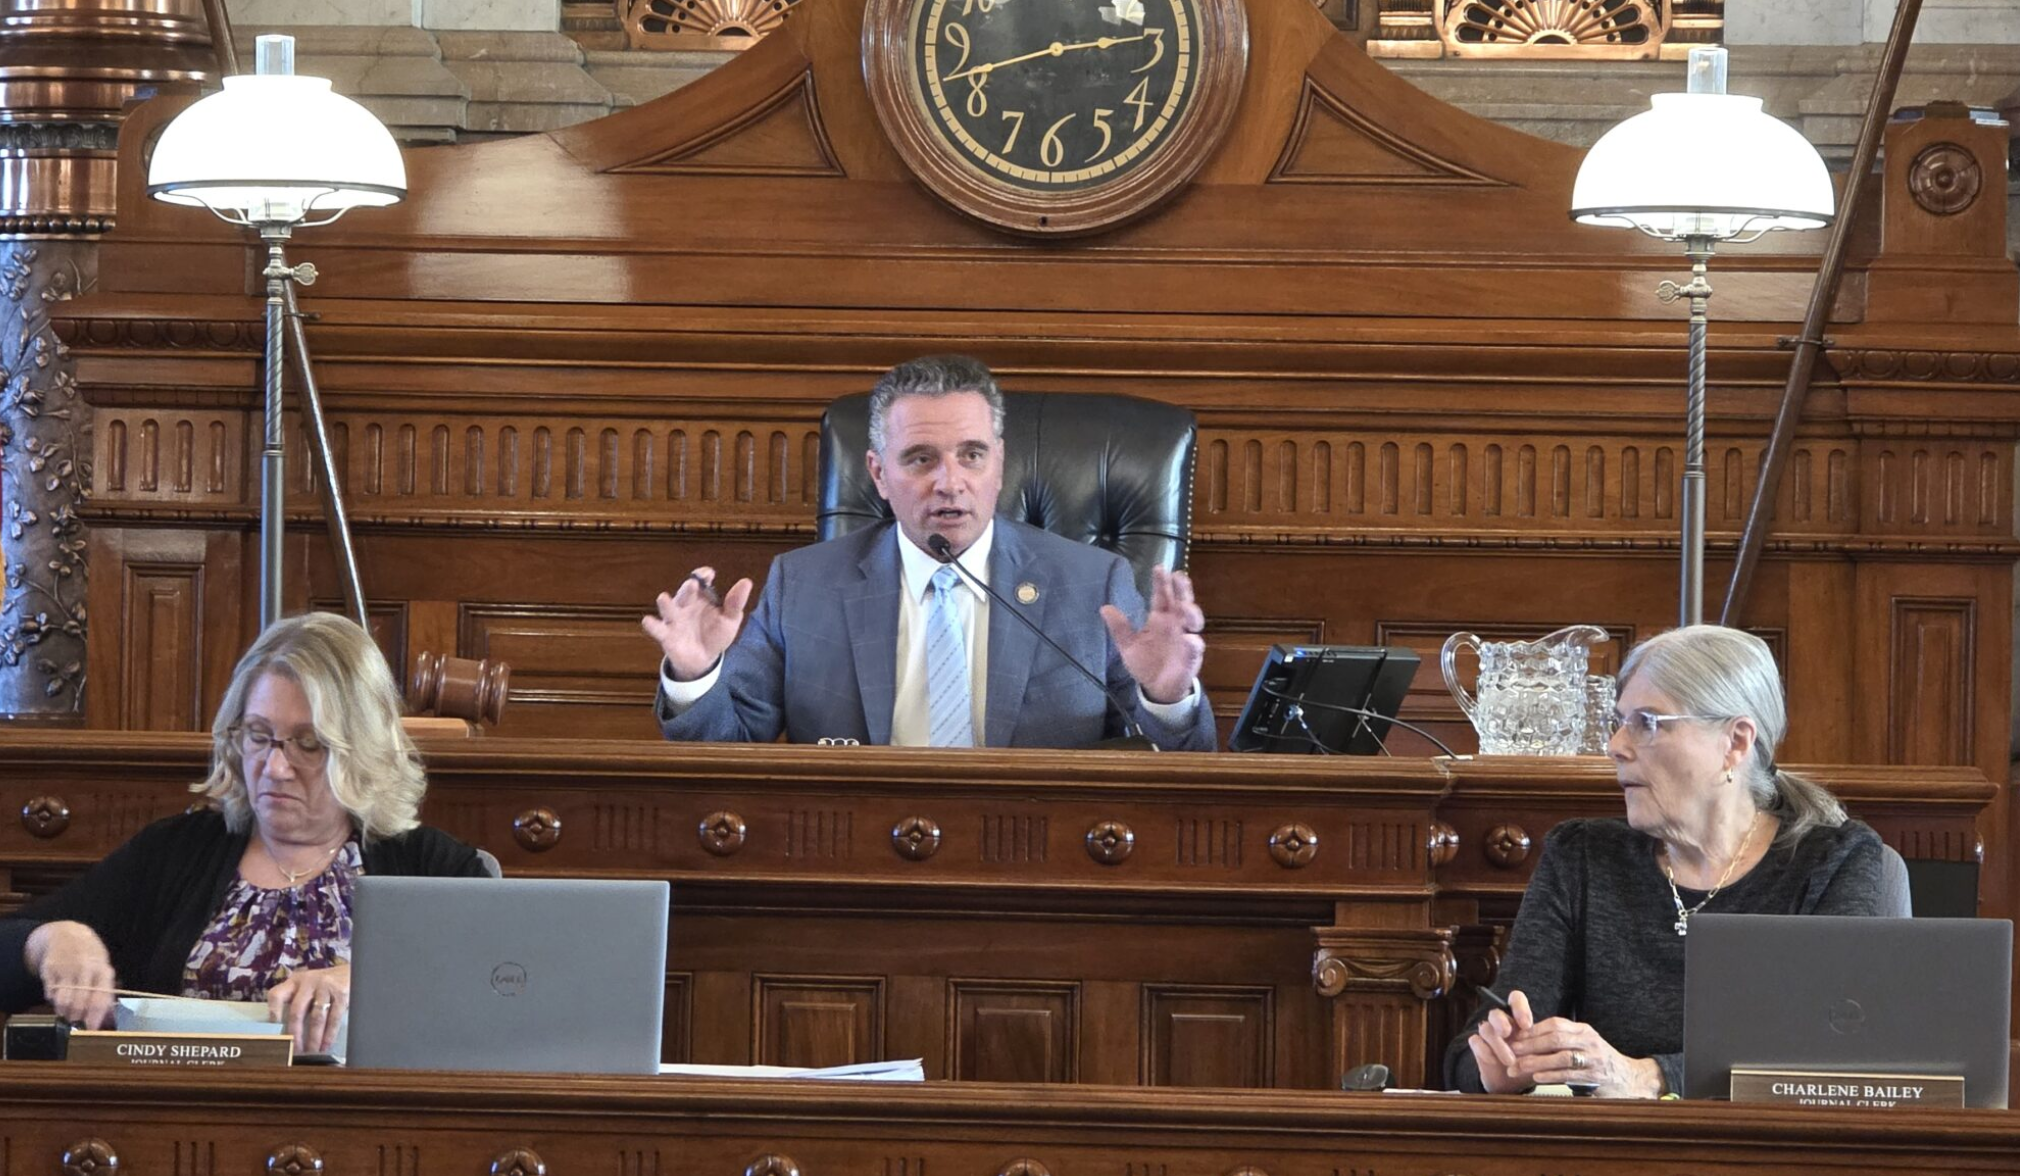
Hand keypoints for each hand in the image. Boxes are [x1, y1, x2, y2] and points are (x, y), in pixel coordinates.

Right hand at [24, 921, 114, 1028]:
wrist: (68, 935)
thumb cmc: (90, 958)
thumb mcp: (102, 970)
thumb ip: (104, 993)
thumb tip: (107, 1020)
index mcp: (103, 971)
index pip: (99, 1000)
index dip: (94, 1018)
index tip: (90, 1031)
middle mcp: (86, 970)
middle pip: (79, 1004)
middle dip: (77, 1018)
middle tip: (75, 1024)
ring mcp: (67, 969)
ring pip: (62, 1001)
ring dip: (63, 1011)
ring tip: (66, 1011)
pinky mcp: (50, 969)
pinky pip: (50, 993)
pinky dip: (53, 999)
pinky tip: (58, 994)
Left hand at [268, 963, 349, 1054]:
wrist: (350, 972)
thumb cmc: (324, 984)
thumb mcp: (306, 987)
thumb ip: (294, 1001)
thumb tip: (283, 1031)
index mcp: (295, 982)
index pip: (277, 995)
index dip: (273, 1013)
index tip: (273, 1031)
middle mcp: (309, 982)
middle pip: (297, 1010)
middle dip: (295, 1034)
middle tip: (295, 1050)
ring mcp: (326, 987)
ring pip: (317, 1017)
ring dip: (314, 1038)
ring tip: (311, 1051)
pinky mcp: (342, 994)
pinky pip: (334, 1018)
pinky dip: (329, 1034)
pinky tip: (326, 1044)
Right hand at [641, 567, 753, 681]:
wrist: (704, 659)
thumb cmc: (715, 634)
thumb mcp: (729, 620)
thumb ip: (735, 603)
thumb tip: (747, 581)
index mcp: (701, 597)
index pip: (700, 580)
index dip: (702, 574)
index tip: (708, 574)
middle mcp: (685, 604)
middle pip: (684, 592)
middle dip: (687, 588)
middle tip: (693, 584)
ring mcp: (674, 619)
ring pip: (667, 607)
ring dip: (665, 603)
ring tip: (663, 598)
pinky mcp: (666, 635)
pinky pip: (657, 628)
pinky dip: (651, 625)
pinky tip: (648, 621)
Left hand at [1100, 566, 1204, 704]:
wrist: (1157, 688)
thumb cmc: (1146, 662)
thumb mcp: (1128, 645)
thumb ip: (1119, 628)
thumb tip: (1104, 608)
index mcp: (1161, 619)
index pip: (1162, 596)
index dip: (1162, 582)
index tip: (1159, 568)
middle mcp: (1176, 624)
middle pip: (1182, 601)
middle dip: (1182, 589)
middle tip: (1179, 576)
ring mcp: (1186, 638)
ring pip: (1194, 620)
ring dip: (1191, 612)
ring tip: (1183, 608)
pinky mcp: (1192, 656)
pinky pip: (1196, 647)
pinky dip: (1193, 642)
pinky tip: (1189, 639)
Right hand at [1465, 987, 1536, 1093]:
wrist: (1513, 1083)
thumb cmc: (1528, 1063)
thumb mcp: (1540, 1054)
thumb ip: (1541, 1046)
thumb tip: (1547, 1043)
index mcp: (1517, 1019)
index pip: (1515, 999)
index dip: (1519, 1007)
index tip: (1527, 1025)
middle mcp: (1501, 1023)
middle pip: (1495, 1013)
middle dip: (1501, 1022)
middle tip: (1507, 1033)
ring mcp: (1488, 1034)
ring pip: (1486, 1028)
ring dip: (1498, 1044)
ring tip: (1510, 1061)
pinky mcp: (1478, 1046)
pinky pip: (1475, 1041)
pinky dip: (1484, 1050)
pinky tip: (1494, 1061)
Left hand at [1502, 1011, 1663, 1097]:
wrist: (1630, 1079)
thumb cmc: (1599, 1061)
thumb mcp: (1583, 1044)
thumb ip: (1561, 1040)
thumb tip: (1525, 1038)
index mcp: (1583, 1030)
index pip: (1554, 1024)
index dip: (1532, 1030)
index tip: (1512, 1036)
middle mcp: (1589, 1041)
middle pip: (1555, 1039)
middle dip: (1529, 1045)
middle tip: (1509, 1052)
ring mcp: (1594, 1059)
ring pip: (1561, 1057)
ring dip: (1536, 1062)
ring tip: (1516, 1067)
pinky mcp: (1596, 1077)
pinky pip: (1570, 1075)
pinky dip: (1551, 1075)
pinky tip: (1536, 1077)